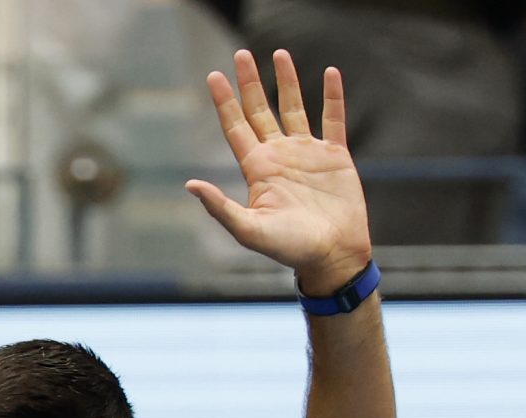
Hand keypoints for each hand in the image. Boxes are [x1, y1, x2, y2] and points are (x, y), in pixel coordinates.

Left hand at [186, 50, 372, 295]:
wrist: (332, 255)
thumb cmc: (289, 249)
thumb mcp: (249, 229)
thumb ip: (220, 207)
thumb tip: (190, 185)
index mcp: (257, 169)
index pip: (236, 127)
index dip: (224, 102)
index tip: (214, 76)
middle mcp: (279, 156)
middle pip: (260, 111)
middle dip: (250, 83)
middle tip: (241, 54)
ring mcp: (307, 154)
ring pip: (294, 108)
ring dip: (287, 81)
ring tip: (279, 54)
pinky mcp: (335, 156)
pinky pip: (333, 118)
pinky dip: (332, 96)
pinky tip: (330, 73)